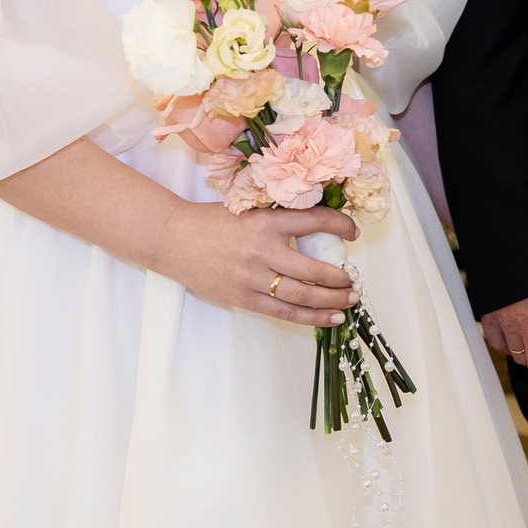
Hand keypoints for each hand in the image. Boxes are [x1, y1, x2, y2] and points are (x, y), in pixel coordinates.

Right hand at [149, 200, 360, 327]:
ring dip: (331, 301)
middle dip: (341, 278)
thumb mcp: (250, 210)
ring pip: (303, 295)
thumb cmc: (212, 222)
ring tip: (349, 302)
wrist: (174, 239)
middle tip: (354, 281)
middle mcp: (262, 250)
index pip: (316, 221)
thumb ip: (280, 219)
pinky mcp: (243, 298)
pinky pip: (283, 312)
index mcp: (266, 222)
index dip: (341, 226)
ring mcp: (252, 277)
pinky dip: (309, 317)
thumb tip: (320, 227)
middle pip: (314, 269)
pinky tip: (327, 318)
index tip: (354, 233)